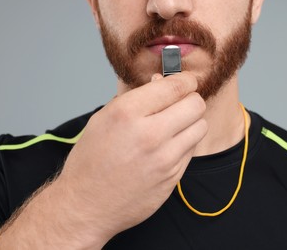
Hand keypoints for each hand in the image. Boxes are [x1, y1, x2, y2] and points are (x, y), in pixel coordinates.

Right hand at [58, 72, 207, 243]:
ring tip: (173, 126)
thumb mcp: (103, 119)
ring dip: (191, 122)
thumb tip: (161, 82)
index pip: (176, 86)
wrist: (86, 205)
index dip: (185, 80)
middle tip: (179, 104)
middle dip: (190, 100)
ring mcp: (165, 159)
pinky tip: (166, 148)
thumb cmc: (90, 161)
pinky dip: (184, 144)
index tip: (185, 82)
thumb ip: (135, 98)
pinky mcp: (173, 178)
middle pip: (196, 104)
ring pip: (201, 127)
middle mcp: (150, 135)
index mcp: (128, 113)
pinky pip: (192, 151)